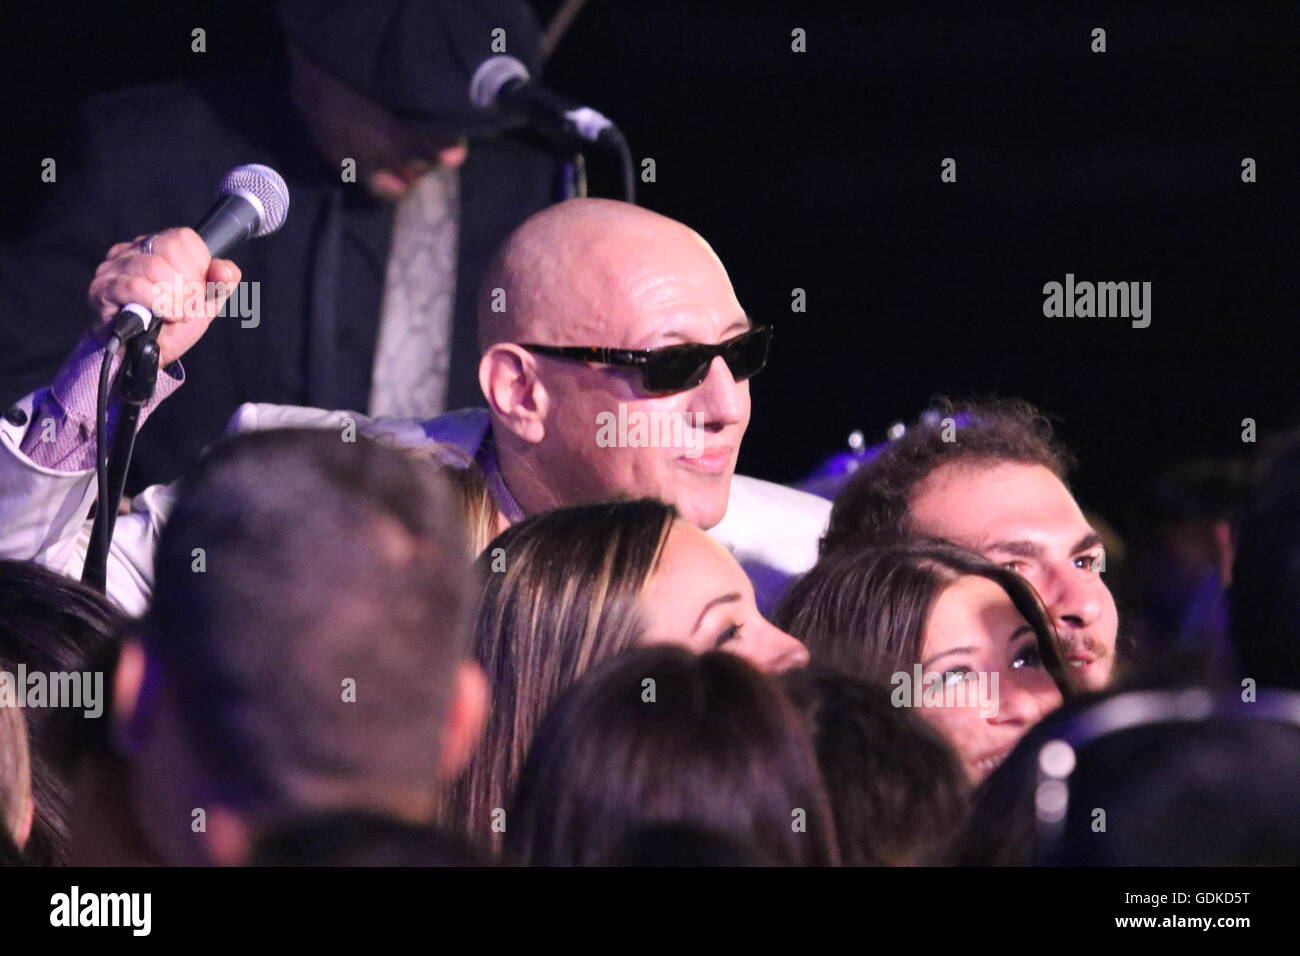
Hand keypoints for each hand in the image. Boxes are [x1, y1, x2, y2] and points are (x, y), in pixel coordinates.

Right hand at [87, 227, 240, 366]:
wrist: (143, 357)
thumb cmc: (171, 325)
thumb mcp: (204, 304)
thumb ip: (221, 285)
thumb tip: (225, 269)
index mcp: (158, 247)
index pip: (184, 238)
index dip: (199, 266)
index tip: (198, 291)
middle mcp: (133, 251)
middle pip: (170, 247)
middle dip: (190, 282)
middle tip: (188, 306)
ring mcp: (114, 267)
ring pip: (154, 266)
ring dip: (175, 297)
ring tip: (177, 315)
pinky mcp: (102, 289)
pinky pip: (135, 287)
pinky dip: (160, 304)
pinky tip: (167, 316)